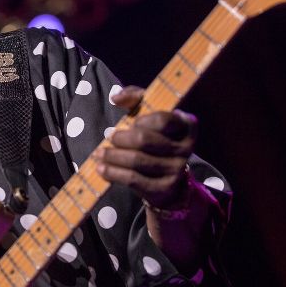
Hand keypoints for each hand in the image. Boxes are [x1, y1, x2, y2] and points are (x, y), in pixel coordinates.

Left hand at [97, 85, 196, 207]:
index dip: (142, 121)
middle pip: (145, 140)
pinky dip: (113, 173)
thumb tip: (116, 98)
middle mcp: (186, 148)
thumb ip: (135, 97)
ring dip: (112, 156)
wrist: (168, 179)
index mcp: (186, 125)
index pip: (162, 120)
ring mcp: (176, 170)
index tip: (132, 123)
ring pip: (137, 160)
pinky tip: (102, 169)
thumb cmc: (155, 137)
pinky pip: (134, 179)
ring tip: (99, 154)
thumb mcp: (149, 113)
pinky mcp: (164, 189)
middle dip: (121, 138)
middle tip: (109, 138)